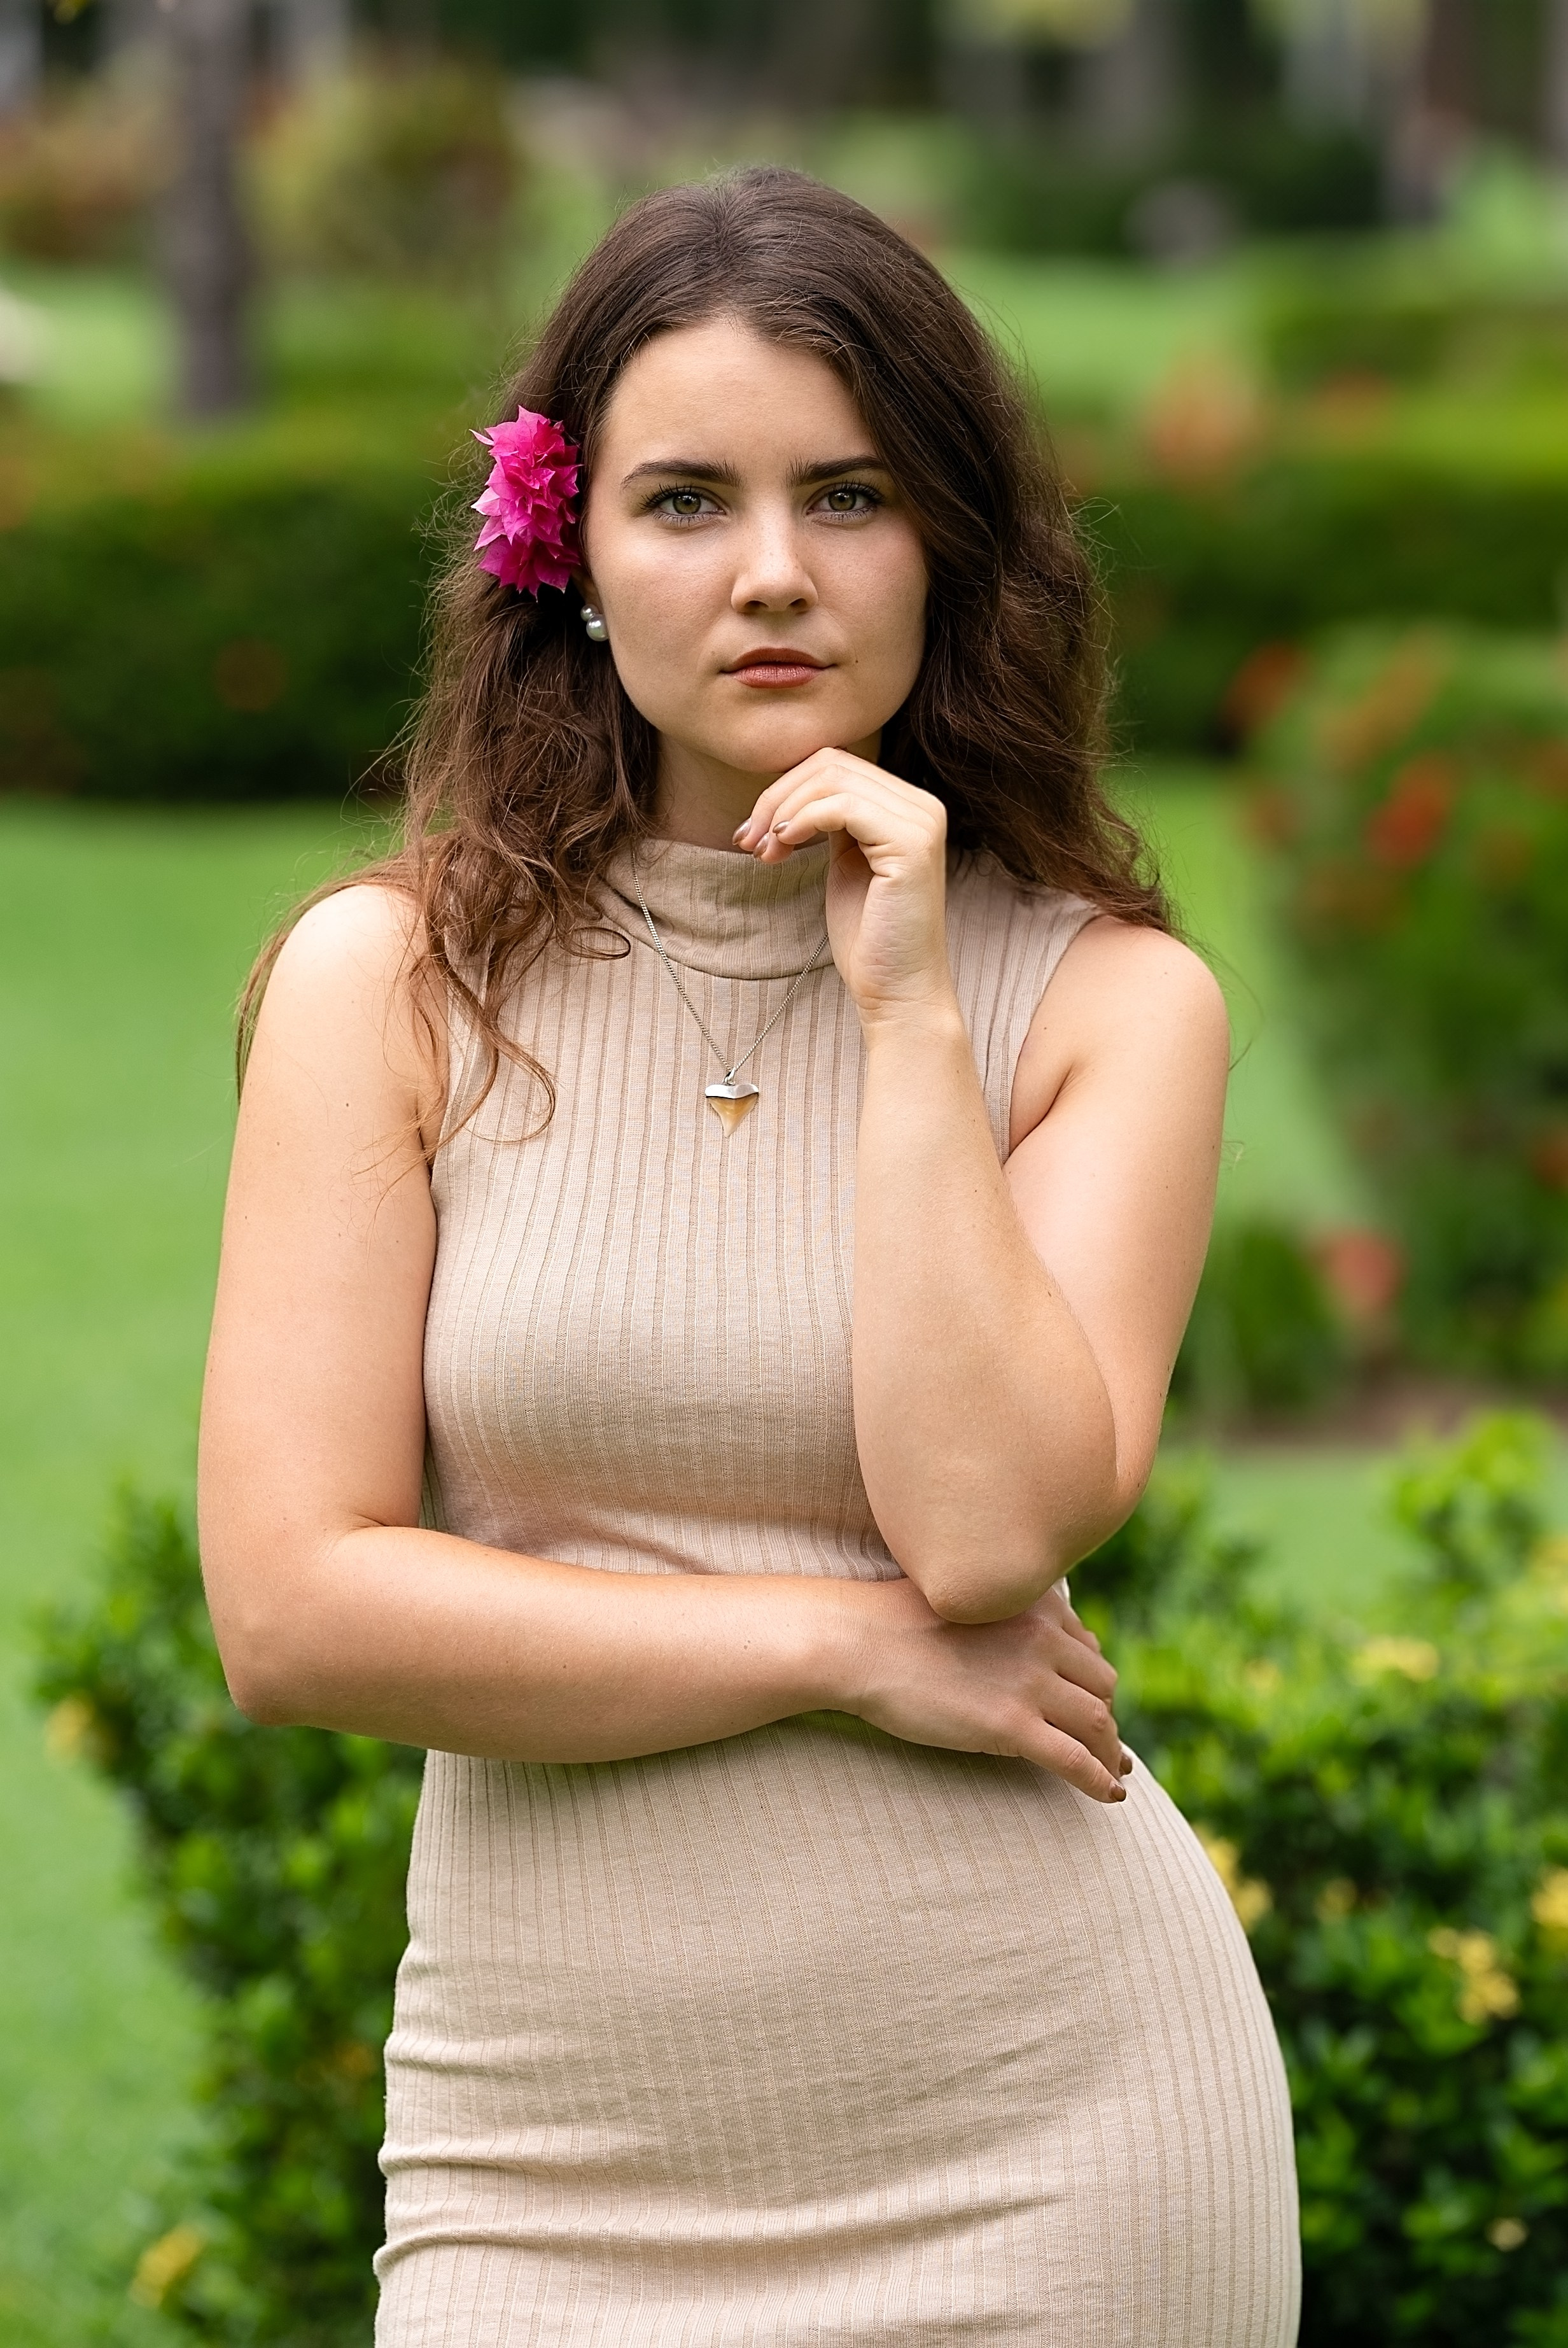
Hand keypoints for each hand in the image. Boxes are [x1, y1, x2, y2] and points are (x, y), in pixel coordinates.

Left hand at [733, 751, 954, 1025]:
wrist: (897, 990)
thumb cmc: (867, 937)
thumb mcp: (845, 862)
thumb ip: (831, 821)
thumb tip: (787, 789)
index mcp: (908, 806)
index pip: (836, 764)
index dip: (785, 788)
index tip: (754, 833)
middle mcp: (923, 806)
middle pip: (831, 763)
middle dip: (777, 796)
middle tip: (749, 841)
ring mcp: (922, 822)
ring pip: (833, 778)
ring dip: (783, 810)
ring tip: (764, 852)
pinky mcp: (912, 845)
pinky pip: (844, 806)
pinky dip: (803, 820)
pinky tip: (784, 846)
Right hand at [843, 1574, 1132, 1803]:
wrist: (859, 1642)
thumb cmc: (892, 1621)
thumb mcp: (961, 1600)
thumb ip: (999, 1615)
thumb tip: (1017, 1640)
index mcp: (1032, 1604)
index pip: (1086, 1647)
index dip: (1091, 1679)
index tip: (1090, 1701)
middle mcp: (1041, 1638)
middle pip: (1101, 1684)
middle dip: (1105, 1715)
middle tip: (1100, 1742)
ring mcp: (1029, 1682)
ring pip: (1097, 1722)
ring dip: (1109, 1750)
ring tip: (1111, 1770)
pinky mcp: (1010, 1725)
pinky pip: (1074, 1759)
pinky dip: (1098, 1779)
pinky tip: (1108, 1794)